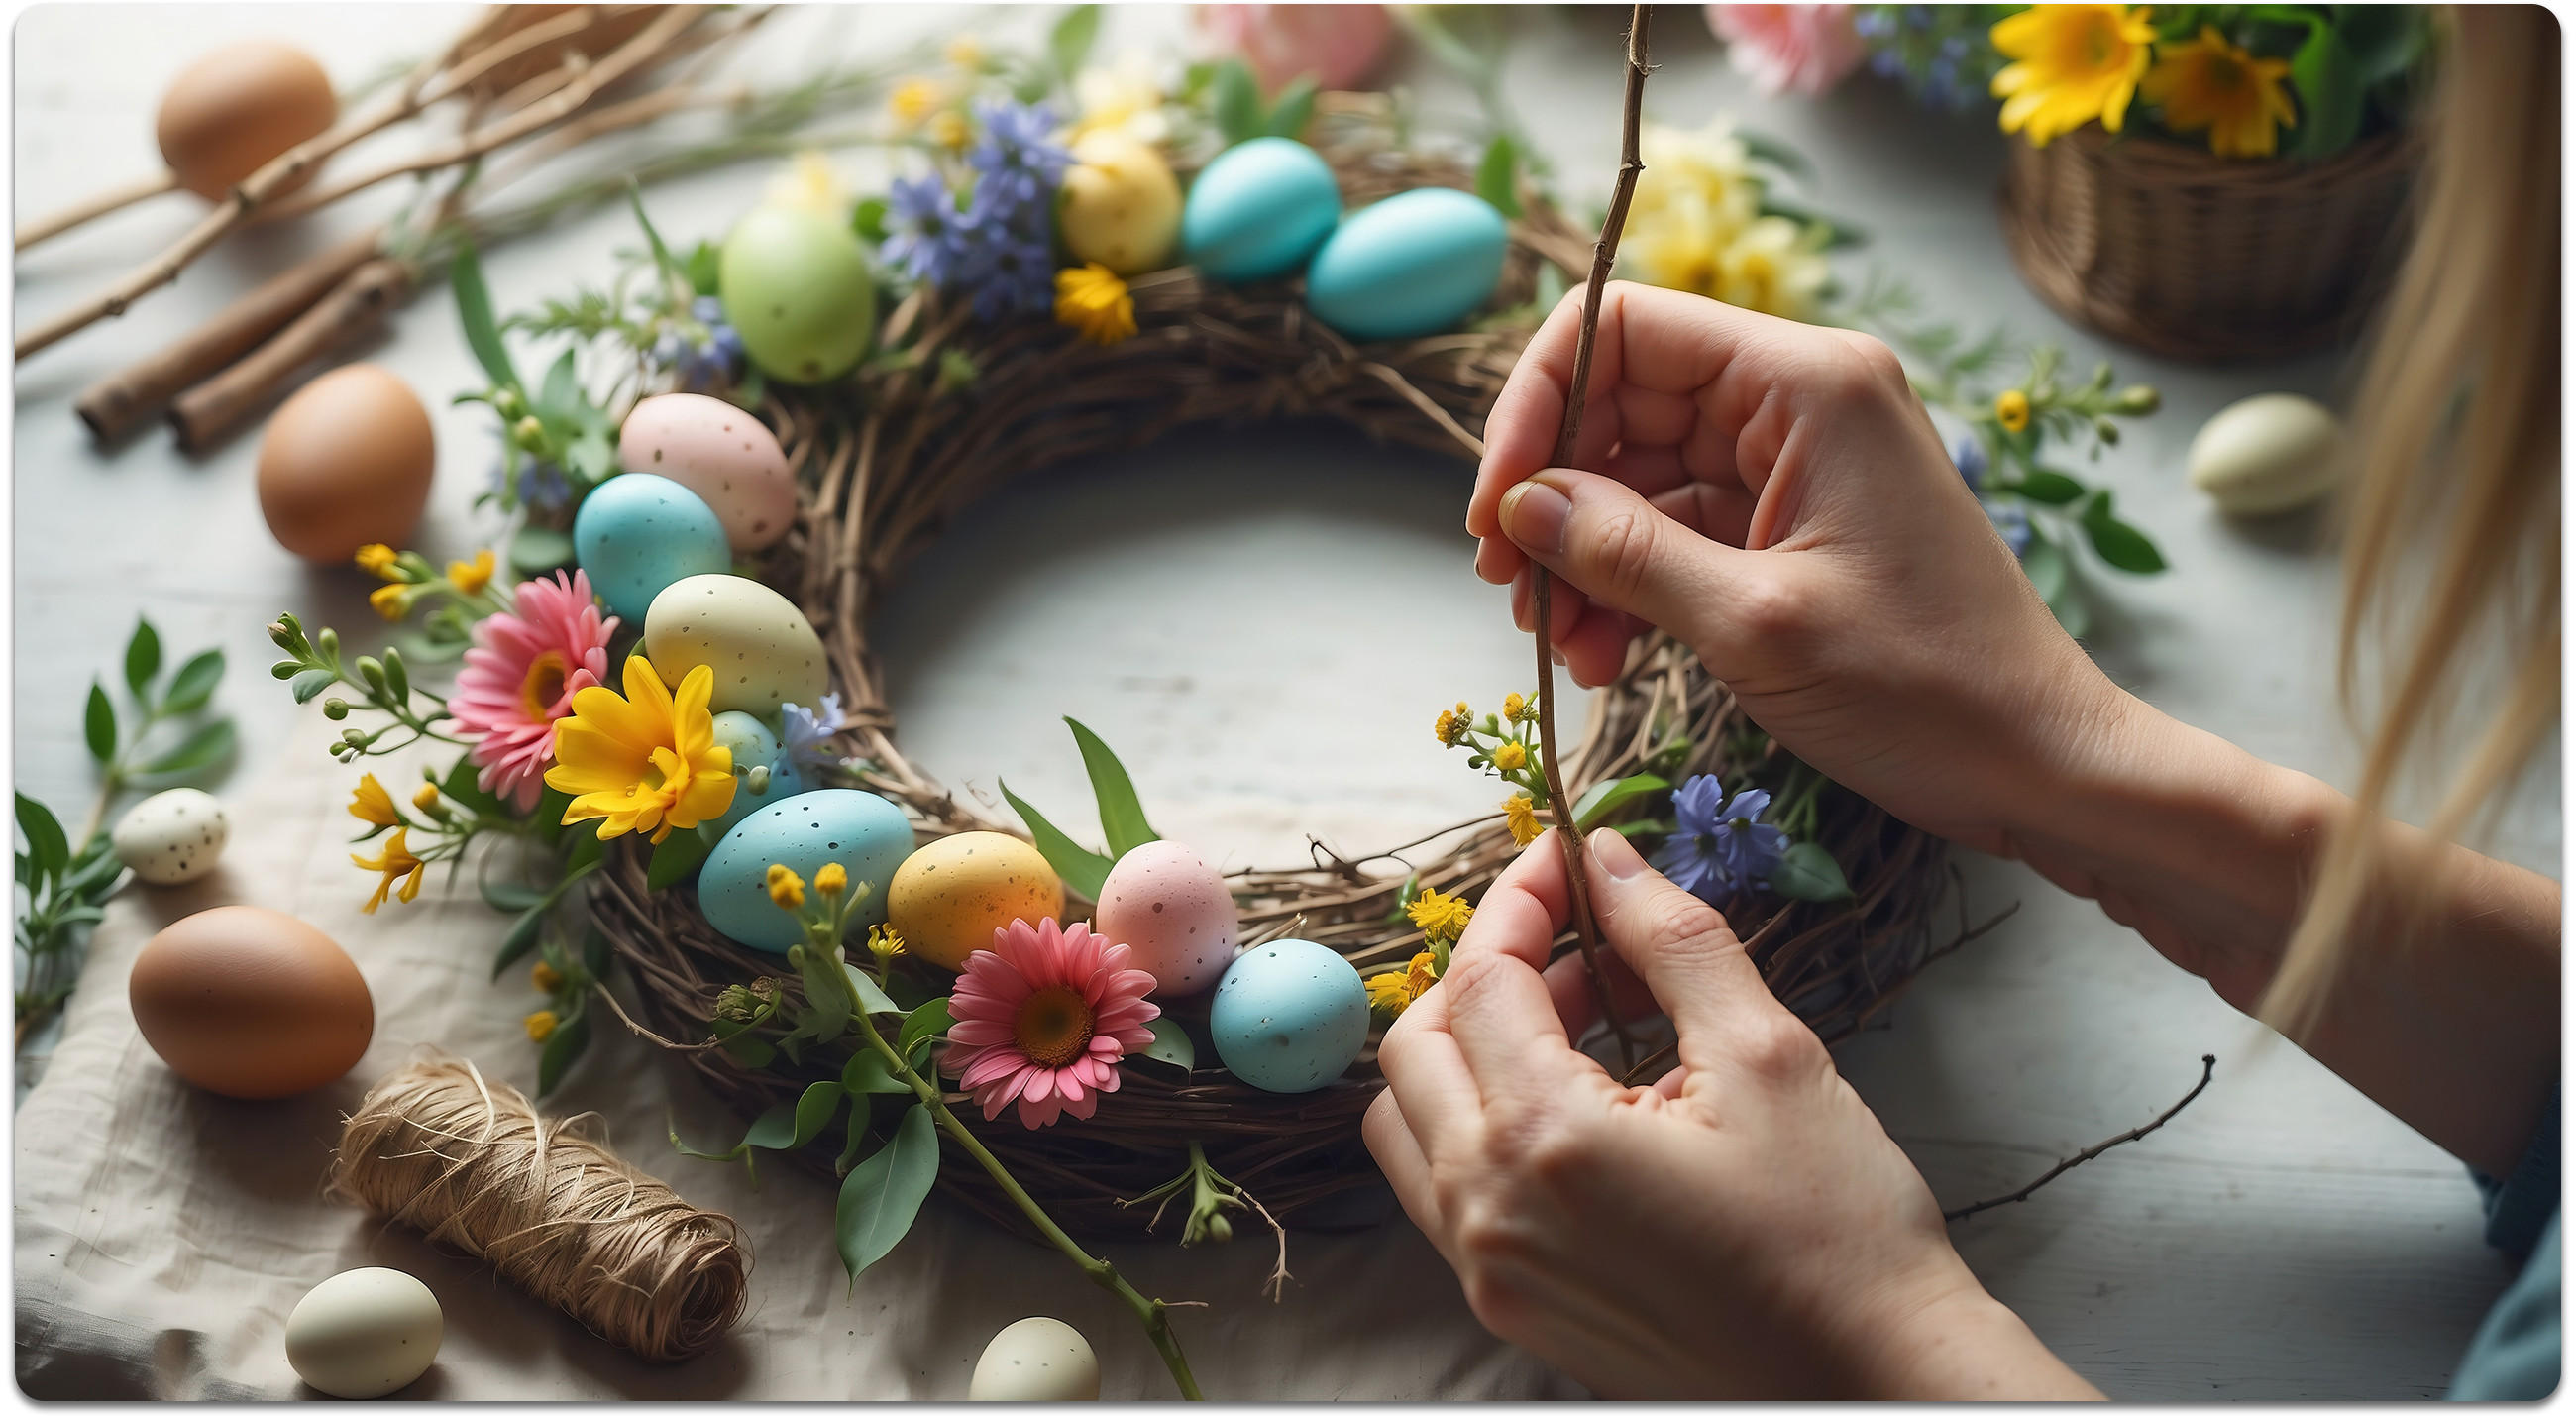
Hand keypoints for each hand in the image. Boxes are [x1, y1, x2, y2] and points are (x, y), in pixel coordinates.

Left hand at [1364, 827, 2097, 1398]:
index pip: (1482, 982)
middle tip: (1579, 943)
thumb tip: (1610, 858)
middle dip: (1486, 972)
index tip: (1566, 858)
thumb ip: (1674, 940)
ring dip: (1472, 1052)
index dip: (1520, 902)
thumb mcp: (1768, 1055)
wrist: (1873, 1380)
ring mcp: (1491, 1273)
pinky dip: (1485, 1127)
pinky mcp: (1513, 1311)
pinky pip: (1448, 1194)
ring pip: (1415, 1124)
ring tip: (1583, 1023)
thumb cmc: (1840, 1229)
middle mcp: (1490, 1215)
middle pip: (1419, 1048)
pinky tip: (1585, 1106)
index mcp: (1544, 1143)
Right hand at [1465, 282, 2128, 858]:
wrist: (2042, 765)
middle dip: (1553, 495)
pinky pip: (1679, 531)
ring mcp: (1799, 463)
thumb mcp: (1753, 624)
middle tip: (1508, 590)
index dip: (1537, 404)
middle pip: (1623, 402)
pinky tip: (1603, 656)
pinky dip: (1630, 587)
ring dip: (1582, 557)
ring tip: (1559, 648)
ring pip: (1640, 477)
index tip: (1496, 508)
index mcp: (1807, 382)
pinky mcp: (1796, 525)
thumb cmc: (1926, 691)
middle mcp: (1802, 400)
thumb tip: (1520, 506)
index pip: (1624, 327)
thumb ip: (1625, 553)